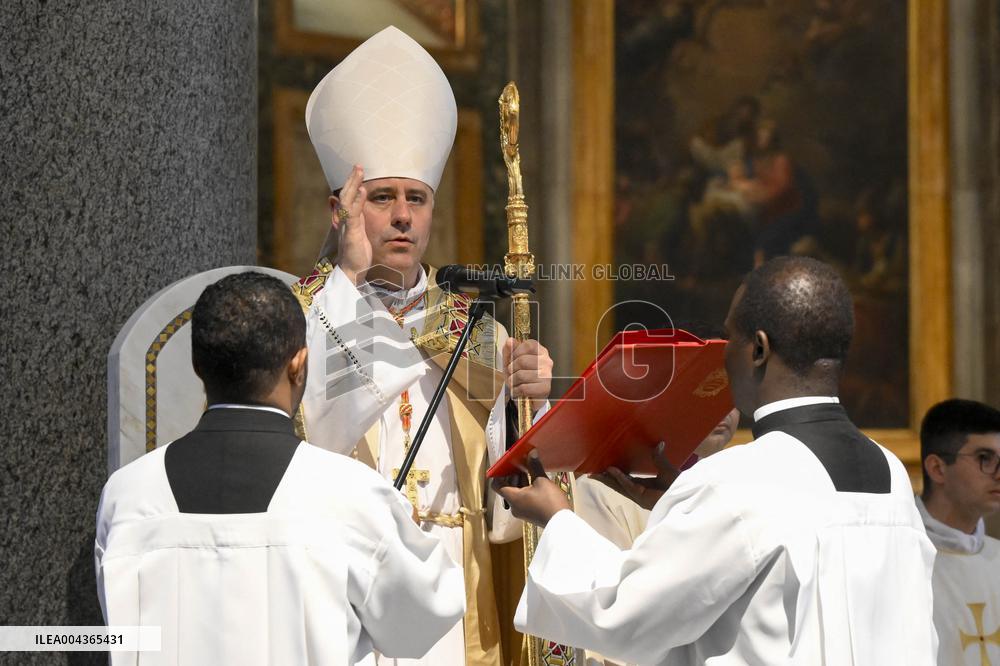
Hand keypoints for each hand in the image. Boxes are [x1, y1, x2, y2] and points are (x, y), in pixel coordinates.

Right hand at [332, 165, 371, 284]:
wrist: (352, 273)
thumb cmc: (357, 255)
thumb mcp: (359, 235)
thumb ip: (359, 221)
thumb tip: (361, 209)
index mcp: (348, 221)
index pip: (347, 198)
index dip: (351, 185)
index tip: (358, 172)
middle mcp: (344, 221)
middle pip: (345, 195)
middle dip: (351, 179)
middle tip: (358, 165)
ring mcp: (346, 226)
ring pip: (347, 200)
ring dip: (353, 184)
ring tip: (359, 171)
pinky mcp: (350, 234)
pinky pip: (352, 214)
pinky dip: (357, 201)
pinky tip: (362, 191)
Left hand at [492, 453, 570, 527]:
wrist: (561, 522)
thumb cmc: (549, 501)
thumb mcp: (542, 481)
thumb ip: (534, 466)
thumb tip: (531, 452)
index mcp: (513, 498)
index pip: (497, 485)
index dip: (499, 474)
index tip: (507, 465)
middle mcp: (514, 506)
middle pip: (507, 488)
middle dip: (513, 476)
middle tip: (522, 465)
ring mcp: (521, 512)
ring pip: (515, 494)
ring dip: (521, 483)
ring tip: (531, 472)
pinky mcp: (529, 514)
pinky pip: (522, 500)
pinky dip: (526, 491)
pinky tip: (536, 484)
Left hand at [503, 339, 552, 414]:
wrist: (527, 396)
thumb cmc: (520, 376)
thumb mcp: (511, 361)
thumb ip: (510, 350)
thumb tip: (509, 340)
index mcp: (540, 351)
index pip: (529, 345)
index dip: (516, 352)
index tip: (512, 359)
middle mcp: (546, 361)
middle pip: (523, 360)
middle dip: (511, 369)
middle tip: (511, 373)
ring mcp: (547, 375)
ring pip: (521, 375)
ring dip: (512, 381)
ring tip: (514, 382)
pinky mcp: (545, 388)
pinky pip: (524, 388)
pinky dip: (516, 390)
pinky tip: (518, 390)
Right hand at [590, 442, 678, 510]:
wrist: (688, 495)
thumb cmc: (680, 485)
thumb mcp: (666, 469)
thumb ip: (659, 458)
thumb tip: (660, 443)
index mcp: (644, 486)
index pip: (625, 480)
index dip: (613, 474)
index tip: (602, 468)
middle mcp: (639, 492)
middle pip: (618, 485)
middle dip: (605, 479)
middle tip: (590, 472)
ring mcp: (640, 496)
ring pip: (620, 486)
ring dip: (608, 479)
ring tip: (594, 473)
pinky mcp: (643, 497)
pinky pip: (629, 486)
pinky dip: (620, 478)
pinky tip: (611, 471)